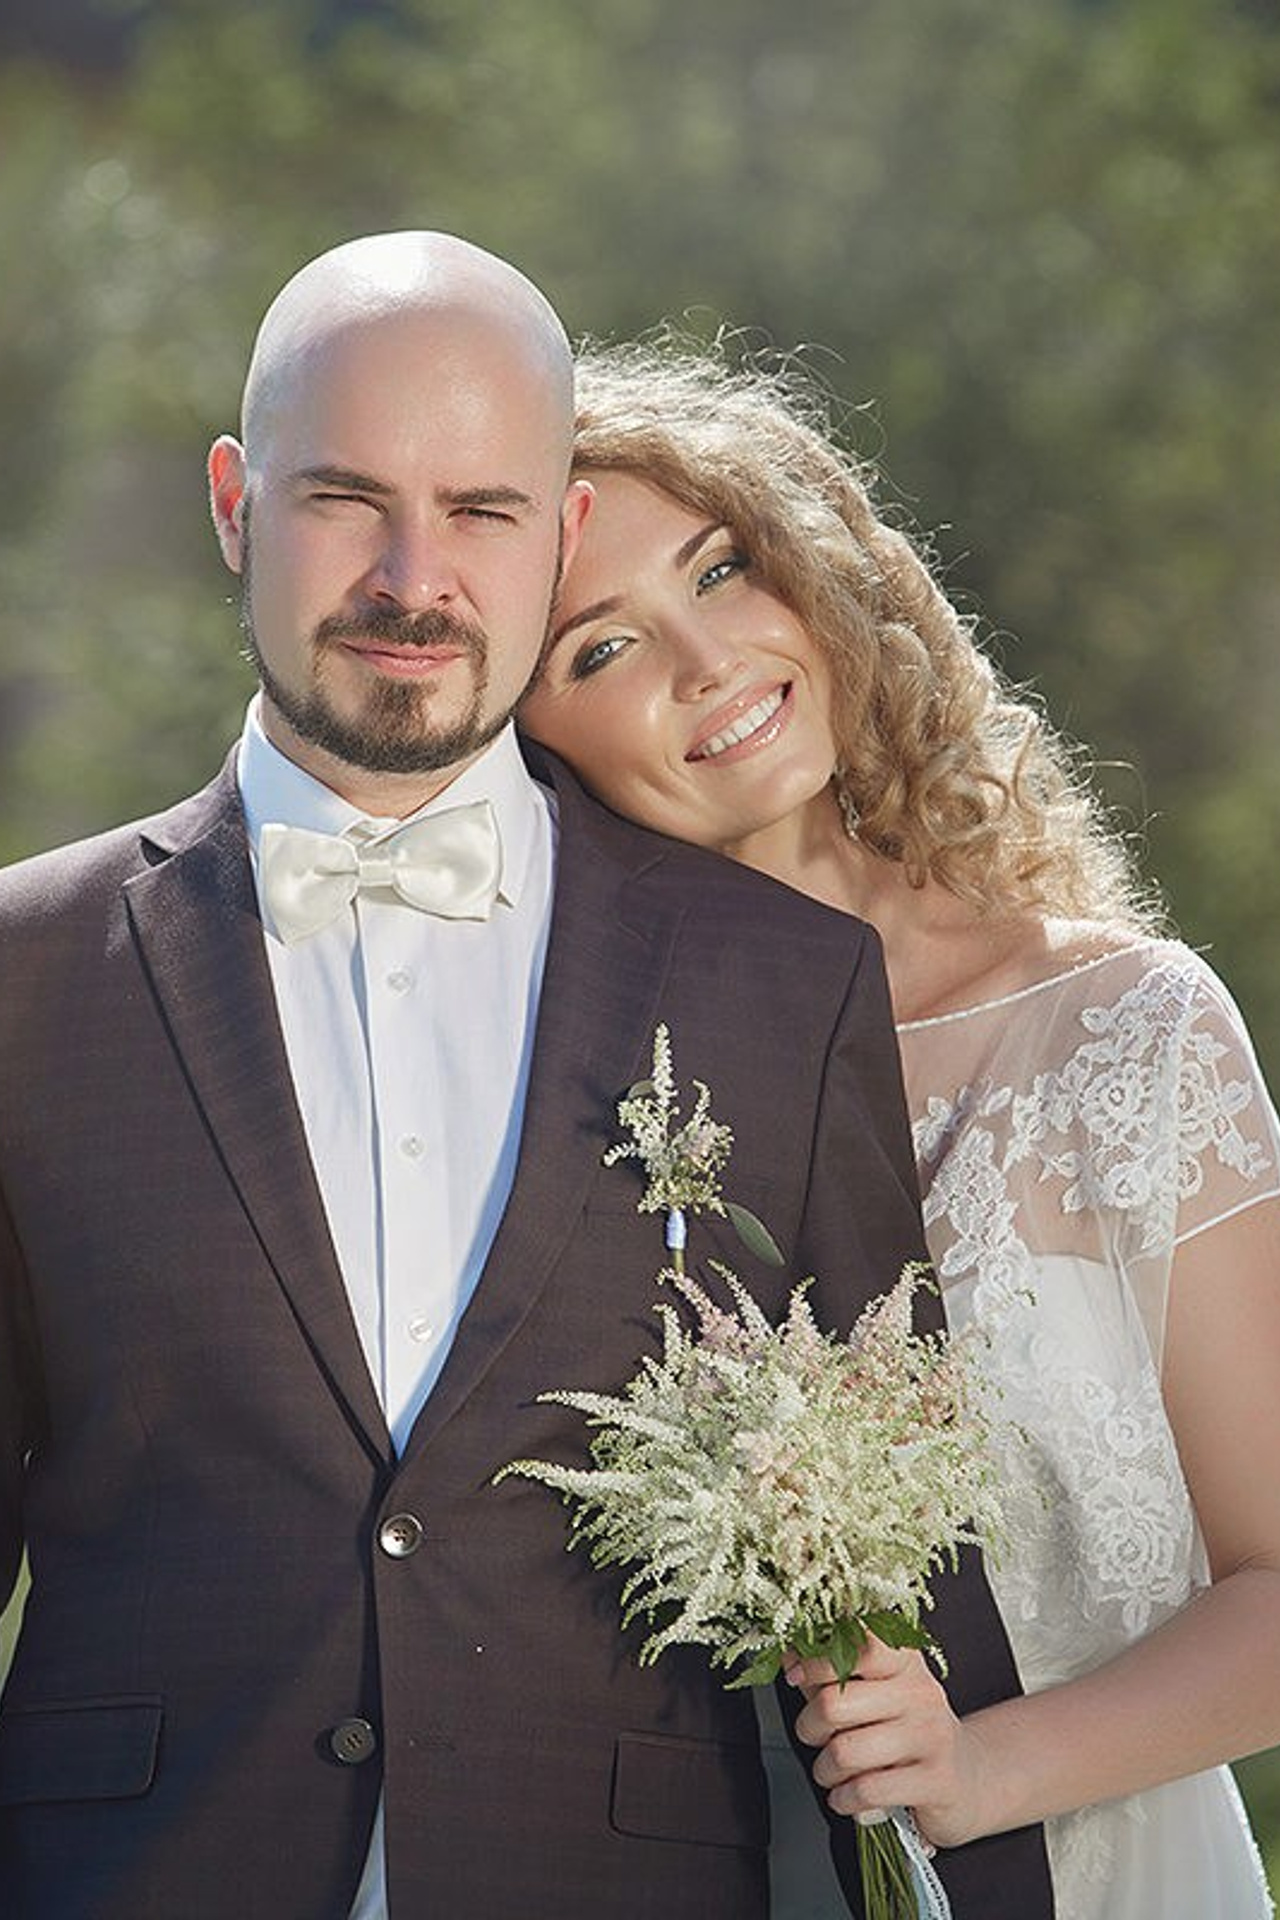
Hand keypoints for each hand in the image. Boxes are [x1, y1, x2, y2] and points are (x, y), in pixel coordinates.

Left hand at [787, 1635, 994, 1848]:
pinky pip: (866, 1791)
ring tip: (831, 1771)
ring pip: (844, 1751)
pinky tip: (847, 1796)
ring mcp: (931, 1736)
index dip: (816, 1660)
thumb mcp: (872, 1695)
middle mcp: (920, 1692)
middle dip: (809, 1727)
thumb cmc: (906, 1731)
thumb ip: (830, 1675)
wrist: (965, 1779)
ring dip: (824, 1770)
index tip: (795, 1675)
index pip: (857, 1644)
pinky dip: (843, 1799)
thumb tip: (789, 1656)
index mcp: (904, 1662)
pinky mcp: (936, 1781)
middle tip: (815, 1736)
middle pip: (834, 1703)